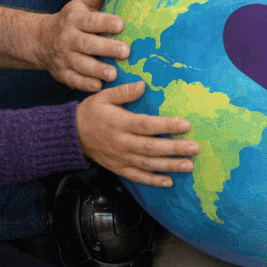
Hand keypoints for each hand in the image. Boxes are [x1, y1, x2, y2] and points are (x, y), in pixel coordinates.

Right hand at [36, 0, 130, 91]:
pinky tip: (99, 86)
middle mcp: (68, 38)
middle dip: (106, 48)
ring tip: (113, 73)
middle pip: (87, 44)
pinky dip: (85, 84)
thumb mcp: (82, 3)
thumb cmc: (73, 20)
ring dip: (97, 70)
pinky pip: (73, 80)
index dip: (105, 22)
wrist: (42, 40)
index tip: (121, 24)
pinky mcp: (62, 73)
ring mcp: (64, 57)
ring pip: (80, 64)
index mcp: (75, 19)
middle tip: (125, 52)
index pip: (91, 21)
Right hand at [76, 81, 198, 186]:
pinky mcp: (118, 168)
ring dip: (170, 166)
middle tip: (195, 148)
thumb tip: (142, 85)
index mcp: (120, 123)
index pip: (147, 125)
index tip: (186, 125)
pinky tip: (169, 181)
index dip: (167, 126)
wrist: (71, 135)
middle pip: (152, 148)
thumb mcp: (104, 97)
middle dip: (175, 149)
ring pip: (148, 164)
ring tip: (189, 165)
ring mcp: (121, 158)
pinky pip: (137, 177)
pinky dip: (153, 181)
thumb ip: (124, 92)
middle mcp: (122, 143)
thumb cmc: (91, 113)